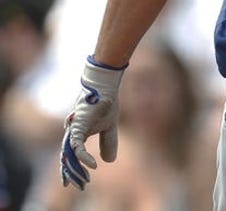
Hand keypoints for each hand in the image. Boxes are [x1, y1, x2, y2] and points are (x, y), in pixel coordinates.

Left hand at [61, 56, 124, 189]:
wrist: (105, 88)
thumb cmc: (106, 104)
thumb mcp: (110, 127)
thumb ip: (108, 142)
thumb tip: (108, 161)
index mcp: (79, 133)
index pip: (72, 155)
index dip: (73, 168)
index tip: (78, 182)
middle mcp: (73, 133)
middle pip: (67, 157)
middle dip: (70, 173)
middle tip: (74, 186)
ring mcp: (74, 130)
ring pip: (69, 155)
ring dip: (75, 170)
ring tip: (82, 181)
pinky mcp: (77, 127)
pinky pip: (78, 146)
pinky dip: (84, 157)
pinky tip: (93, 165)